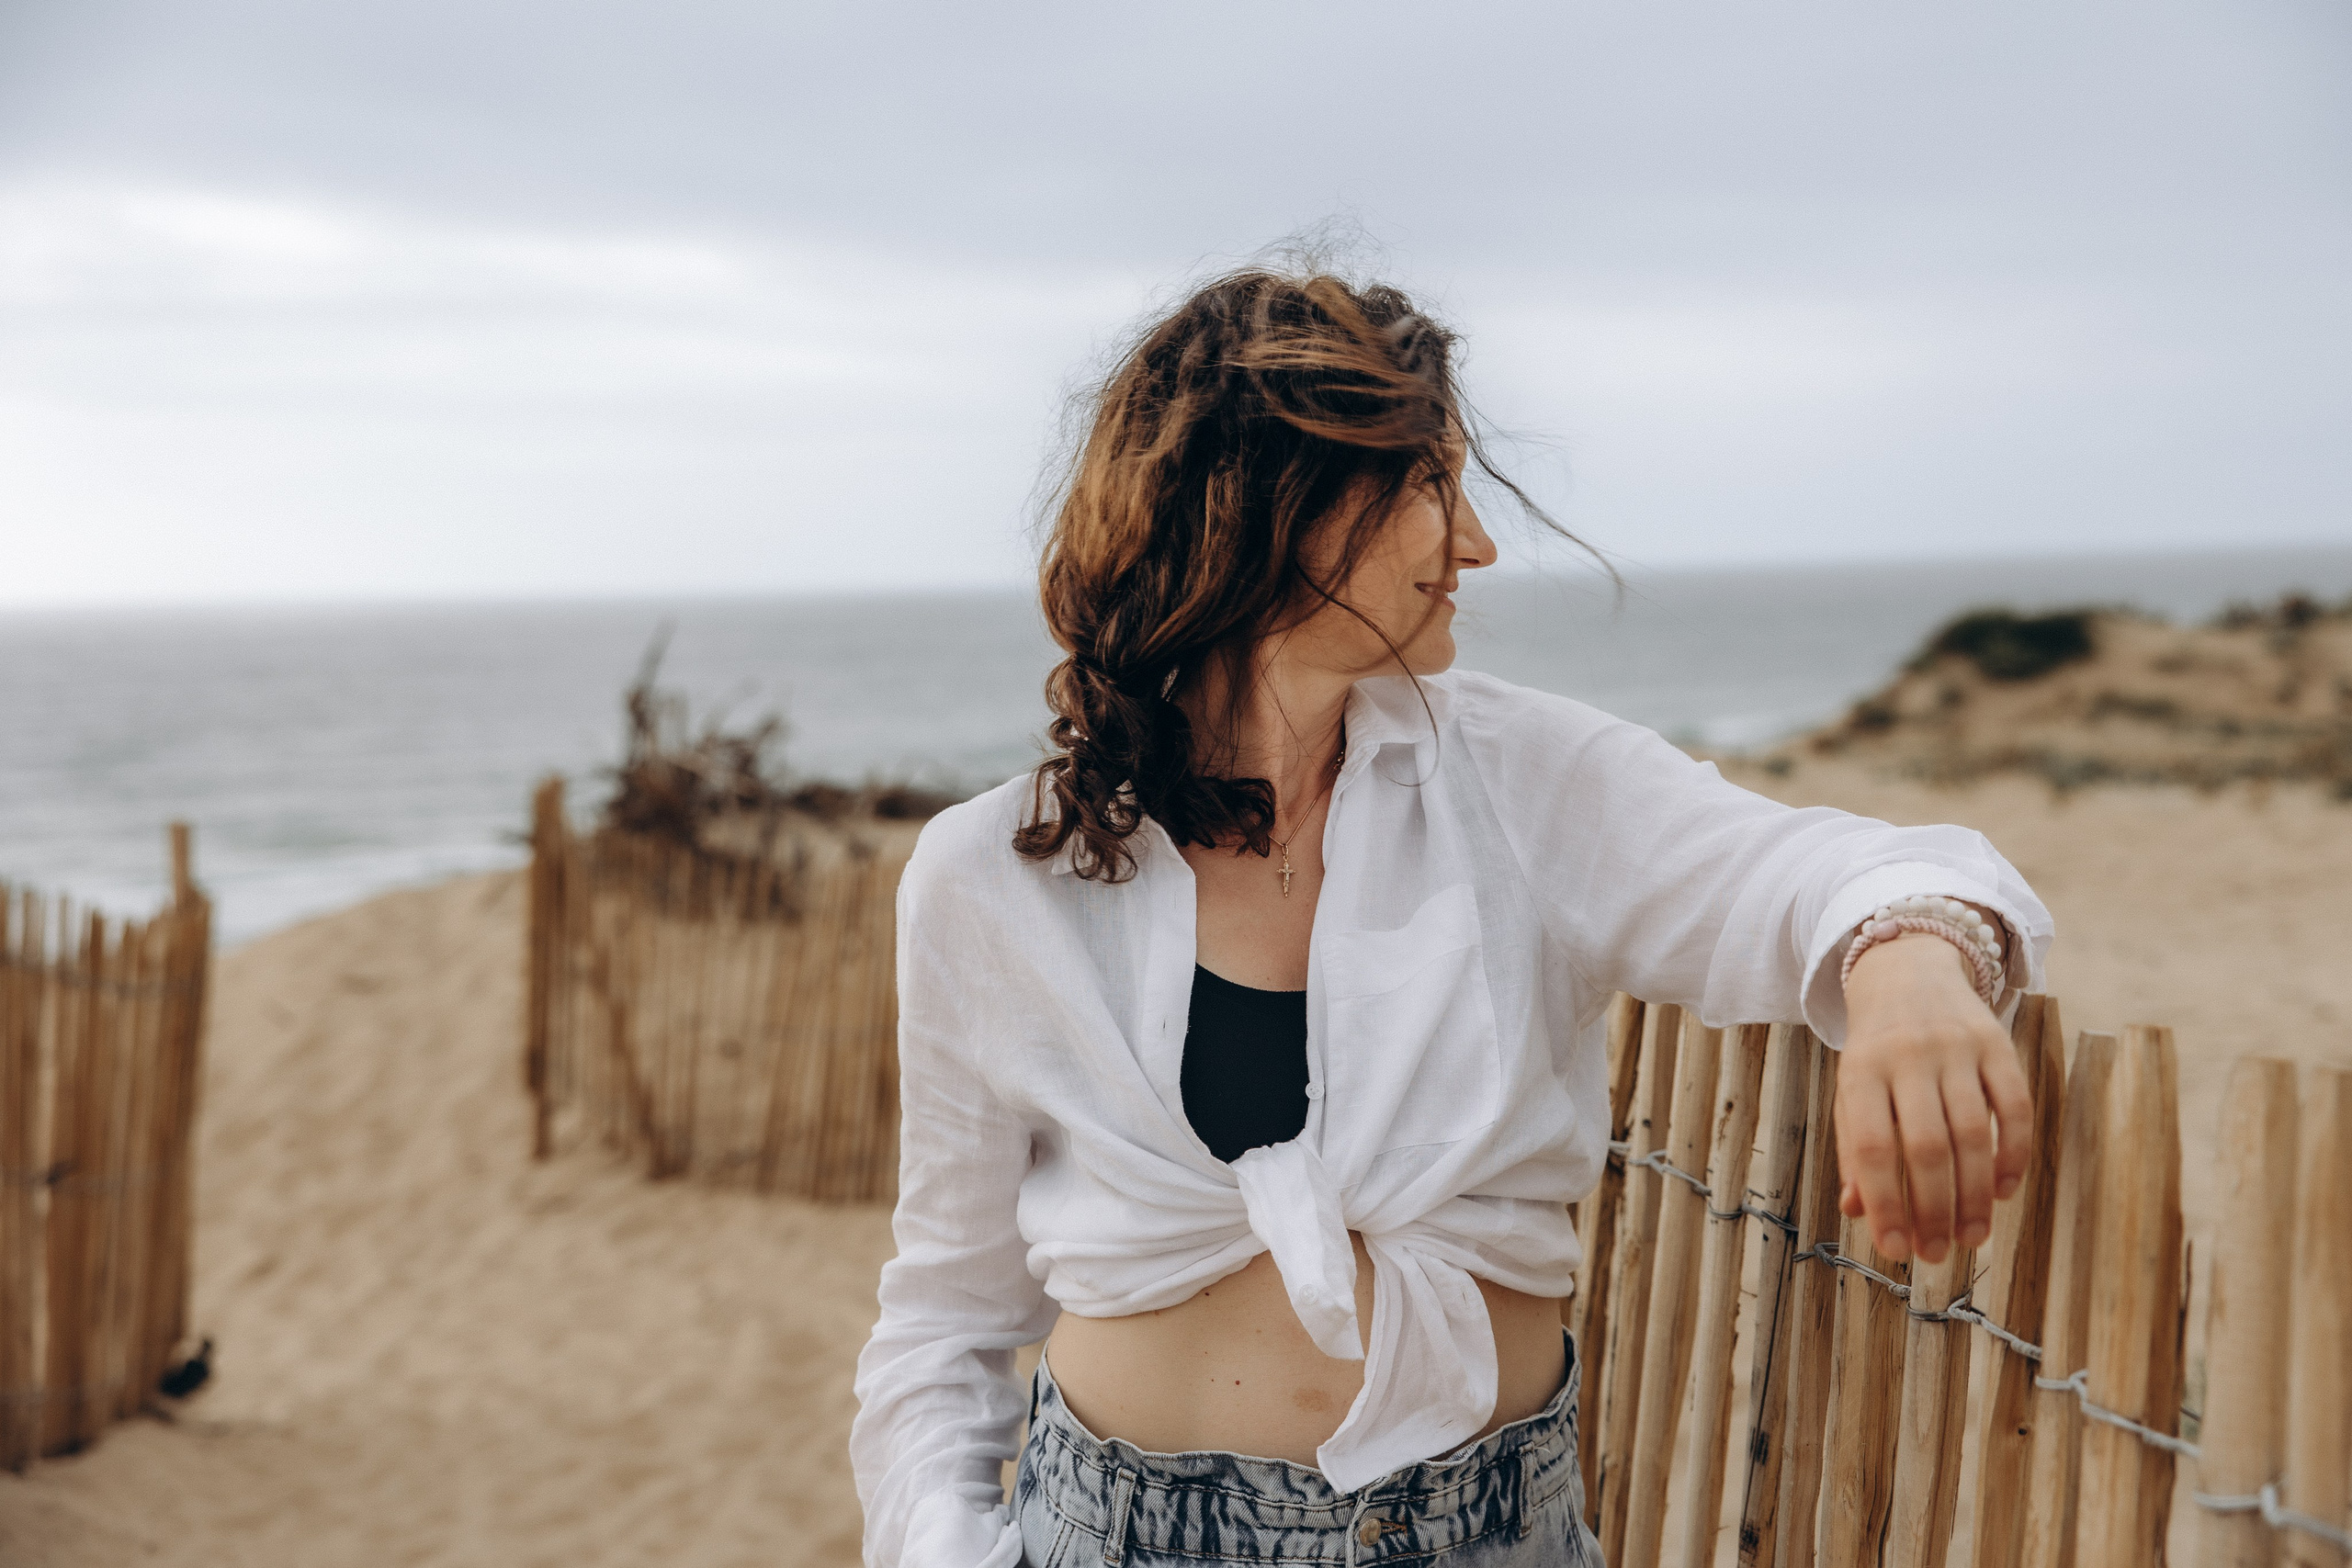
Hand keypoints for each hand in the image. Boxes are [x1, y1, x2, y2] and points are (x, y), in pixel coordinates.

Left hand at [1835, 924, 2030, 1264]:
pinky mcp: (1998, 1044)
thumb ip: (1855, 1149)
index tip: (1895, 1248)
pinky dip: (2013, 1155)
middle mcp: (1907, 1057)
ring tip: (1973, 1237)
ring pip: (1973, 1134)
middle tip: (1940, 1253)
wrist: (1907, 971)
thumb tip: (1860, 1211)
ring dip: (1975, 1195)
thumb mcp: (1853, 1090)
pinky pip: (2015, 1107)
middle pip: (1926, 1147)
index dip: (1885, 1203)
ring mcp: (1956, 1048)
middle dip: (1935, 1209)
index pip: (1871, 1147)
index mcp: (1861, 1071)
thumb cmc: (1876, 1052)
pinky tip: (2003, 1191)